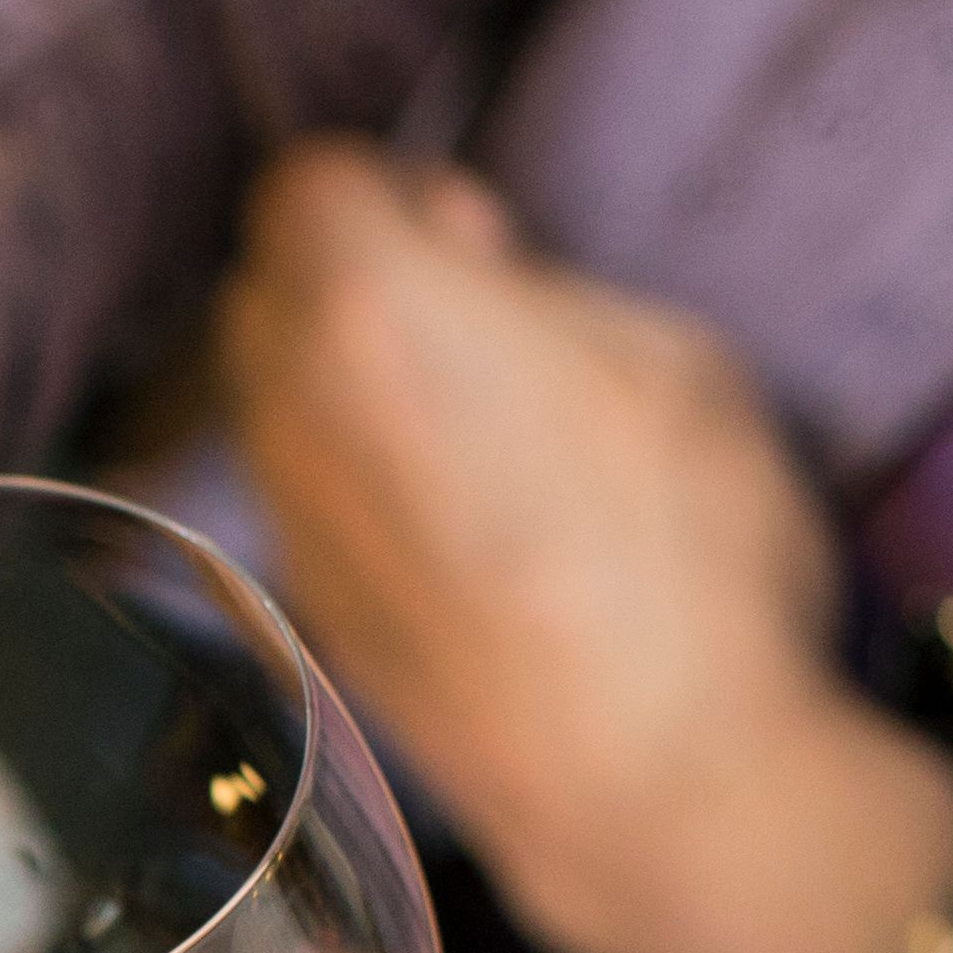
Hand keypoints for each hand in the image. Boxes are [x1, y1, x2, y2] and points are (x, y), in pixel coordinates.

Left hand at [221, 139, 952, 952]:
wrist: (651, 768)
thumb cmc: (686, 544)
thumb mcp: (664, 355)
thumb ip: (529, 285)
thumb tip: (454, 251)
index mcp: (367, 310)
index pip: (305, 184)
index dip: (389, 190)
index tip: (467, 232)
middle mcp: (288, 408)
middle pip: (266, 289)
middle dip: (350, 280)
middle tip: (477, 323)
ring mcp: (283, 516)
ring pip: (273, 399)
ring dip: (348, 383)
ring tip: (480, 427)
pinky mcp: (305, 604)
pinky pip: (305, 495)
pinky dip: (358, 476)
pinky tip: (465, 522)